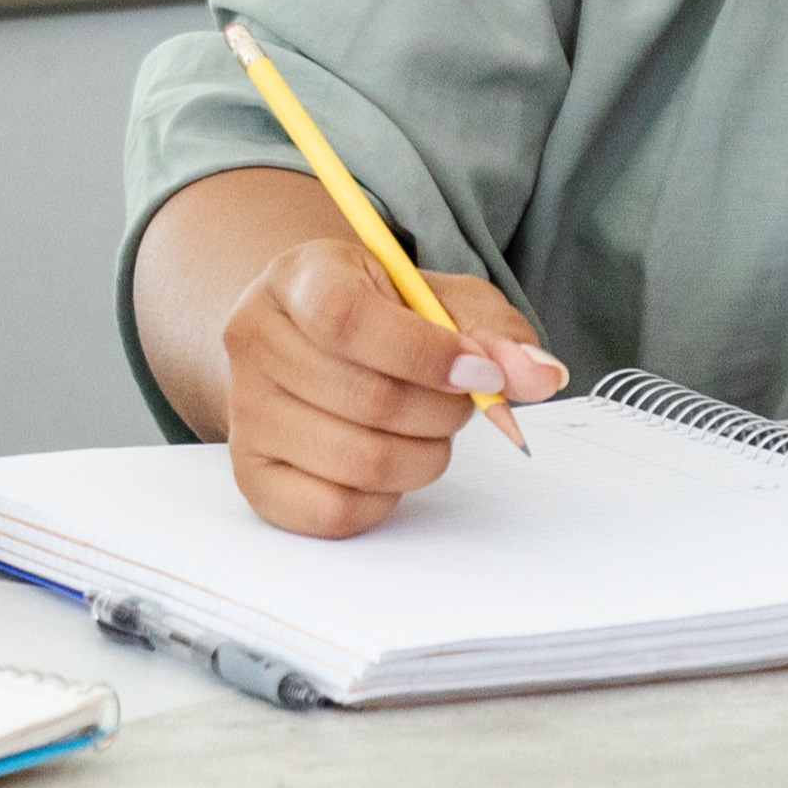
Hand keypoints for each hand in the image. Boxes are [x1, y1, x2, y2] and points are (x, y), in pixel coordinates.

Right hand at [215, 232, 566, 538]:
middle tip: (461, 403)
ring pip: (358, 459)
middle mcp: (255, 339)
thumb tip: (541, 375)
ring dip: (424, 455)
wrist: (313, 345)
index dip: (426, 355)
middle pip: (366, 397)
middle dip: (443, 412)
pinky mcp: (252, 474)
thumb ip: (496, 335)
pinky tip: (391, 463)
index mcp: (299, 278)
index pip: (349, 319)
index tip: (480, 376)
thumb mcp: (444, 303)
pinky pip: (334, 509)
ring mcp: (246, 410)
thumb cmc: (386, 320)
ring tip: (429, 431)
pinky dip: (385, 497)